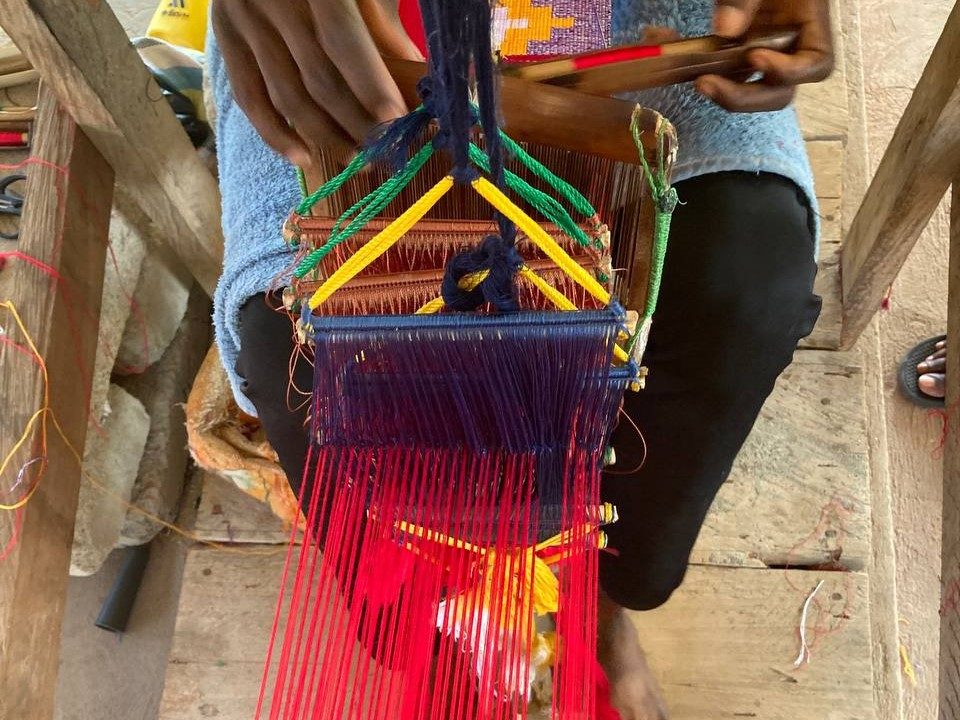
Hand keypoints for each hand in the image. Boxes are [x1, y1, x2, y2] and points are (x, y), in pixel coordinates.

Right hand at [211, 0, 422, 164]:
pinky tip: (303, 159)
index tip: (396, 119)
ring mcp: (244, 22)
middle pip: (318, 79)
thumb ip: (383, 21)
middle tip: (386, 153)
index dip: (369, 84)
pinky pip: (249, 97)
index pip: (341, 41)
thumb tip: (416, 74)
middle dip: (356, 123)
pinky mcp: (226, 39)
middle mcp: (272, 2)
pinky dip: (275, 134)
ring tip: (357, 161)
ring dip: (324, 136)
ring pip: (287, 96)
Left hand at [696, 0, 833, 112]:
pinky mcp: (740, 51)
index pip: (817, 64)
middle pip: (781, 91)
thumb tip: (727, 29)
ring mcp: (765, 50)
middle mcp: (791, 44)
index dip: (790, 71)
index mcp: (811, 23)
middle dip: (746, 96)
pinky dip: (710, 75)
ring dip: (726, 92)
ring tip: (699, 80)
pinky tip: (690, 65)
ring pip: (754, 89)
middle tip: (708, 83)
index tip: (755, 56)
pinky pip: (729, 74)